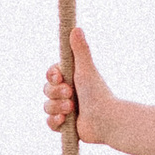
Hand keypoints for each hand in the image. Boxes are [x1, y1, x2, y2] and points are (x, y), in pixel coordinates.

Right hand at [41, 23, 116, 144]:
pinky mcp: (66, 126)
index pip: (51, 75)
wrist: (107, 120)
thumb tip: (76, 28)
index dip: (52, 76)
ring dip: (57, 107)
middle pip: (47, 90)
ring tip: (72, 109)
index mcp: (71, 79)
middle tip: (70, 94)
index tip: (59, 76)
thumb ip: (80, 51)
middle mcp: (67, 93)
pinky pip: (50, 123)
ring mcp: (65, 110)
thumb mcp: (86, 70)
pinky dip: (55, 121)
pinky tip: (65, 120)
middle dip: (56, 93)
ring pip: (47, 107)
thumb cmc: (99, 93)